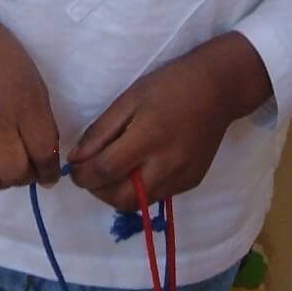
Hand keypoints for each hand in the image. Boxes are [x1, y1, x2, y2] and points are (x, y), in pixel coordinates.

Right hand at [0, 0, 59, 190]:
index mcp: (25, 103)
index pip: (43, 154)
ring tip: (3, 167)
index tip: (48, 176)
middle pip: (14, 173)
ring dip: (1, 181)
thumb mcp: (35, 85)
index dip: (49, 172)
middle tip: (25, 170)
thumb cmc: (4, 59)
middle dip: (26, 178)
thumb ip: (42, 124)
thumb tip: (46, 164)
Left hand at [70, 34, 272, 206]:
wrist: (217, 89)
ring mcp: (182, 177)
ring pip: (139, 204)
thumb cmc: (169, 86)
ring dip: (117, 194)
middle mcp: (167, 164)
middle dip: (97, 191)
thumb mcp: (129, 99)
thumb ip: (100, 131)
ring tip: (113, 171)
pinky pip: (157, 196)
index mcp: (148, 137)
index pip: (105, 171)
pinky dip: (140, 189)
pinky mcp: (191, 182)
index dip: (82, 175)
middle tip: (91, 174)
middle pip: (120, 198)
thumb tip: (76, 159)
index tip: (74, 169)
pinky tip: (139, 168)